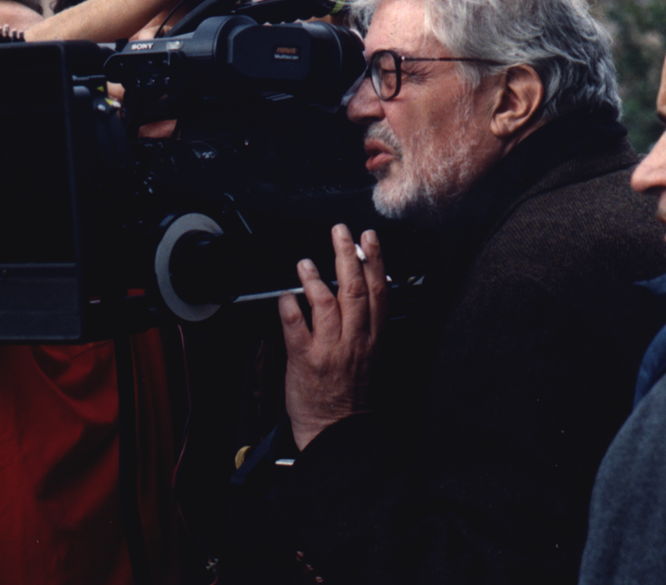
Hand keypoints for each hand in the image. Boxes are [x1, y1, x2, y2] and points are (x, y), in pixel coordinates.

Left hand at [278, 225, 386, 449]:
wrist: (339, 433)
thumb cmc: (354, 399)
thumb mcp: (373, 360)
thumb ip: (368, 328)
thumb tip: (360, 296)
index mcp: (374, 339)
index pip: (379, 292)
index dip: (375, 261)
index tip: (369, 239)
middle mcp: (354, 340)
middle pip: (354, 289)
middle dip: (348, 255)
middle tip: (341, 232)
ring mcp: (330, 349)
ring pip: (325, 303)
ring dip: (316, 278)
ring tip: (306, 262)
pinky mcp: (305, 360)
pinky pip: (296, 327)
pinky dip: (290, 307)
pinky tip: (285, 295)